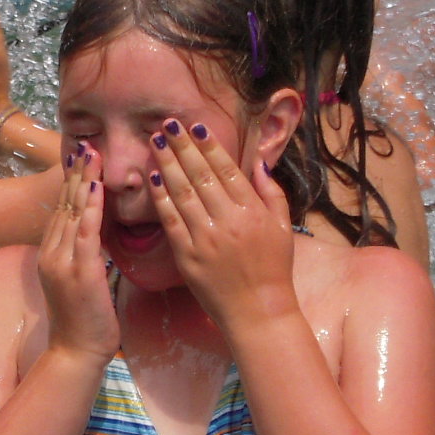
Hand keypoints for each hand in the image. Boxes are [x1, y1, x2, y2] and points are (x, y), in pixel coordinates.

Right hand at [38, 143, 118, 360]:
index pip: (61, 211)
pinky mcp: (79, 273)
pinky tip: (96, 188)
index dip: (71, 183)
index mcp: (51, 255)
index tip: (81, 157)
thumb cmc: (84, 321)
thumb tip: (96, 234)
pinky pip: (84, 234)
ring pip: (72, 213)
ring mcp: (62, 263)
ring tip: (92, 154)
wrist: (76, 352)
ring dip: (83, 181)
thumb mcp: (81, 281)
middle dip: (75, 173)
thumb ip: (84, 255)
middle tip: (86, 144)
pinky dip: (90, 209)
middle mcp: (51, 254)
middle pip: (63, 205)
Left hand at [148, 120, 299, 326]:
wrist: (257, 310)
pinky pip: (170, 222)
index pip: (226, 170)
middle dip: (182, 147)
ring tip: (155, 143)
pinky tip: (152, 179)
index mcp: (253, 211)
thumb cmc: (273, 267)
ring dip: (166, 165)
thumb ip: (271, 192)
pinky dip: (160, 199)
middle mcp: (228, 221)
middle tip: (166, 125)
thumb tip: (258, 162)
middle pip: (200, 175)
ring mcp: (205, 239)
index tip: (193, 126)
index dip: (208, 146)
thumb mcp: (282, 227)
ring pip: (182, 194)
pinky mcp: (187, 257)